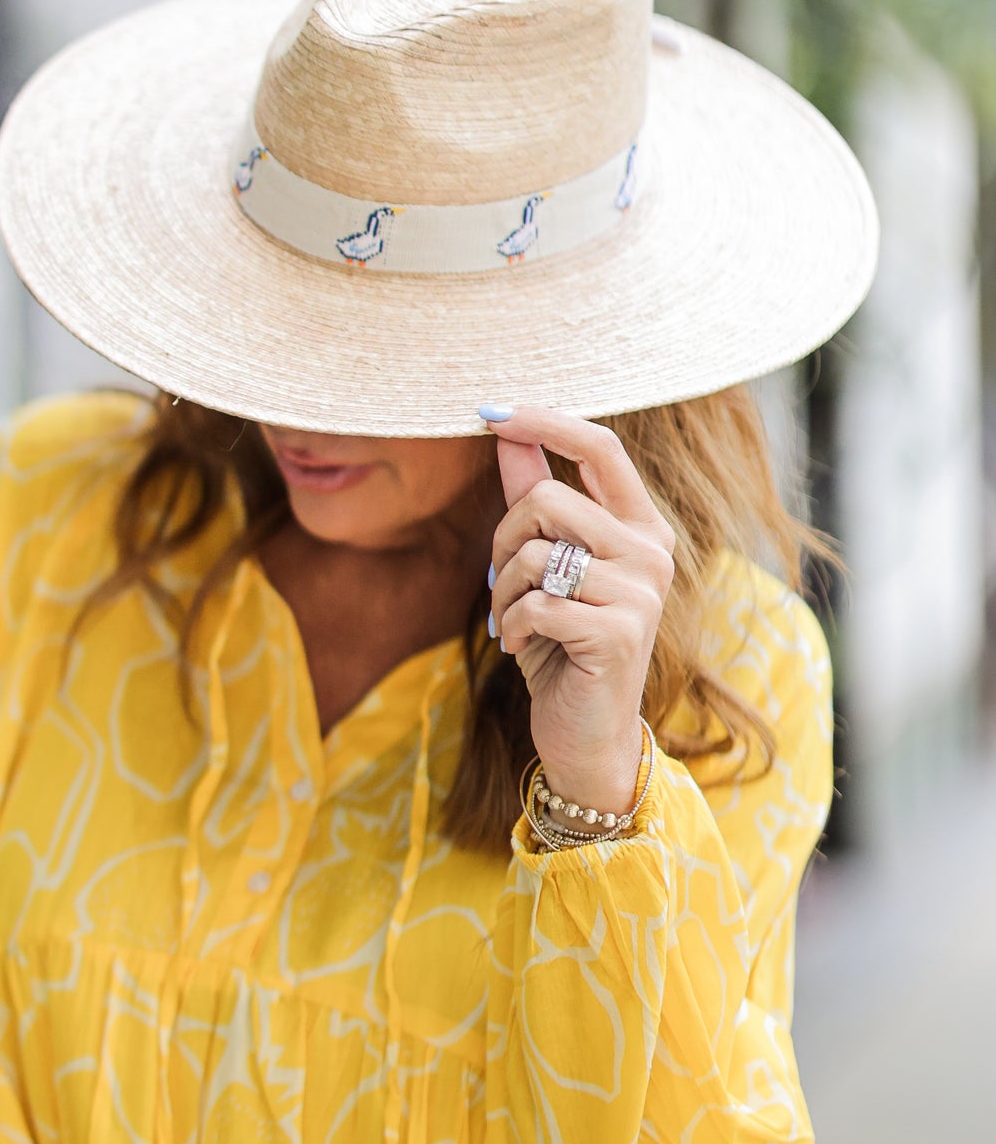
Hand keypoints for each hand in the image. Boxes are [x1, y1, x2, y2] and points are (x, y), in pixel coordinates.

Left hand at [483, 406, 674, 817]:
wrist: (586, 733)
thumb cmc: (562, 645)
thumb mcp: (543, 566)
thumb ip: (533, 498)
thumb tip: (506, 431)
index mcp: (641, 526)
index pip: (600, 447)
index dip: (545, 421)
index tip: (490, 410)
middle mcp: (652, 552)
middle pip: (548, 498)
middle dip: (502, 540)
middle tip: (502, 585)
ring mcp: (642, 592)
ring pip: (536, 552)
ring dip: (504, 591)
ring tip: (514, 621)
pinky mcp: (620, 633)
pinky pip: (536, 604)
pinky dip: (513, 627)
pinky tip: (524, 648)